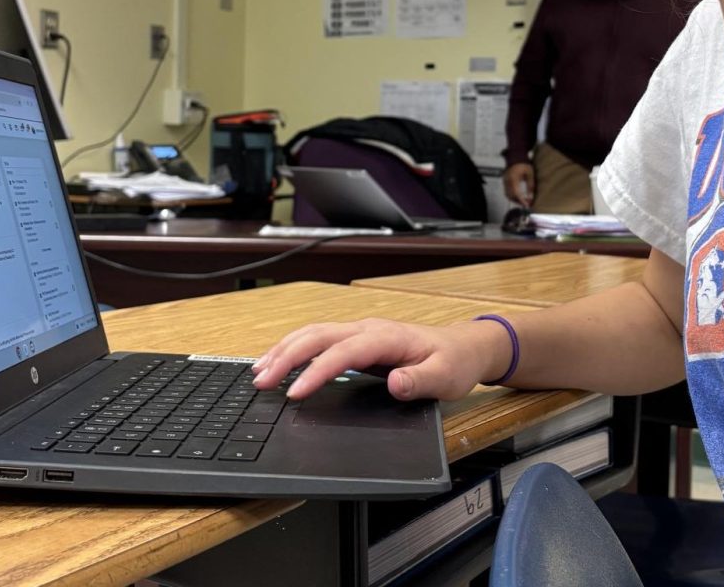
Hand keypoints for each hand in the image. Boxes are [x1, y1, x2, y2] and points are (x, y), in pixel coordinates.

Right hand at [252, 317, 509, 401]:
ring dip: (285, 350)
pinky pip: (320, 341)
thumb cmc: (453, 363)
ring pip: (315, 333)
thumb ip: (420, 381)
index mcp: (387, 337)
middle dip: (287, 356)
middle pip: (320, 335)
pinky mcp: (358, 342)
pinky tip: (279, 362)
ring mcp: (362, 333)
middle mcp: (369, 329)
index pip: (344, 352)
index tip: (294, 392)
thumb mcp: (445, 377)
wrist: (464, 347)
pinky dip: (295, 349)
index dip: (317, 371)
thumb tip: (395, 383)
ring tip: (259, 372)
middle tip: (261, 381)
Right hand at [503, 162, 535, 205]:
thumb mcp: (530, 174)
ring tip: (524, 201)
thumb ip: (530, 186)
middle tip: (527, 204)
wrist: (516, 157)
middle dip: (519, 202)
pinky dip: (512, 196)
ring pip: (508, 195)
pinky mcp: (504, 182)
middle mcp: (507, 181)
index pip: (516, 193)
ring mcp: (505, 181)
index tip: (527, 205)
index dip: (521, 201)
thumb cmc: (523, 164)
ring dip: (515, 200)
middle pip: (511, 196)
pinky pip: (507, 192)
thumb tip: (531, 197)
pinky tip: (519, 197)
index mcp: (514, 178)